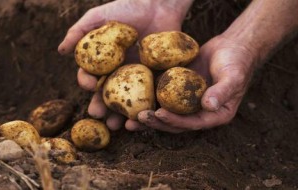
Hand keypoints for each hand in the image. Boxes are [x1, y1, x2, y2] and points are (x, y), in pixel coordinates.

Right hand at [58, 0, 193, 129]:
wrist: (157, 5)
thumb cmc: (126, 8)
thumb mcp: (98, 17)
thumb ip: (78, 32)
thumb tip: (61, 51)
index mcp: (103, 63)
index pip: (91, 77)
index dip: (87, 82)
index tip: (89, 85)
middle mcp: (118, 73)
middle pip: (107, 94)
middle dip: (101, 107)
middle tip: (99, 116)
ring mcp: (136, 78)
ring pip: (126, 101)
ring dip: (121, 114)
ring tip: (118, 125)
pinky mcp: (154, 78)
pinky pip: (148, 96)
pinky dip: (144, 108)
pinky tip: (142, 116)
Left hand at [137, 35, 256, 132]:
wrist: (231, 47)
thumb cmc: (236, 61)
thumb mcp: (233, 75)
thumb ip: (223, 91)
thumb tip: (209, 105)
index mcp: (215, 115)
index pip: (192, 123)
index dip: (175, 121)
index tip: (159, 114)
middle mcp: (200, 112)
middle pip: (175, 123)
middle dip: (156, 122)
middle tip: (137, 119)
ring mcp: (188, 102)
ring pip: (166, 113)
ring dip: (149, 117)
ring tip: (128, 119)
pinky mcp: (179, 91)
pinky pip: (163, 97)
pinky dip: (150, 99)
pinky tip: (134, 99)